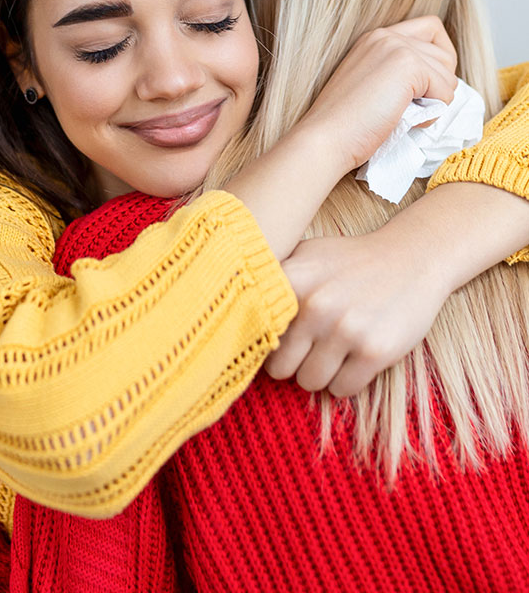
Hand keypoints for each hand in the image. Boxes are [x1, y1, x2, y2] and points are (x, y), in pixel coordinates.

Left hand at [266, 230, 449, 396]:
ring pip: (309, 382)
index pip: (256, 333)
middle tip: (312, 348)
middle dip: (294, 364)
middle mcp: (314, 304)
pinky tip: (357, 357)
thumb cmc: (351, 261)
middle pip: (279, 368)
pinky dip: (347, 381)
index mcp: (291, 278)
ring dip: (321, 374)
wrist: (412, 257)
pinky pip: (342, 390)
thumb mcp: (306, 256)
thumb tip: (232, 317)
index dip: (265, 343)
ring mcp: (344, 328)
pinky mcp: (374, 351)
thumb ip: (270, 281)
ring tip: (336, 350)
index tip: (277, 342)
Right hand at [302, 15, 457, 174]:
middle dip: (439, 84)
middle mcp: (387, 35)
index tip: (421, 87)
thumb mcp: (372, 86)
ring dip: (435, 101)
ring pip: (448, 73)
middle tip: (414, 106)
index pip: (430, 30)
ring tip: (405, 115)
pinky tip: (404, 120)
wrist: (326, 139)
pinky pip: (446, 91)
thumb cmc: (346, 125)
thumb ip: (398, 73)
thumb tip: (438, 82)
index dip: (437, 60)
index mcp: (375, 39)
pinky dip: (432, 114)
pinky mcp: (408, 65)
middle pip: (444, 52)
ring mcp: (397, 47)